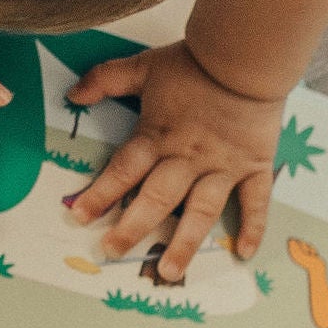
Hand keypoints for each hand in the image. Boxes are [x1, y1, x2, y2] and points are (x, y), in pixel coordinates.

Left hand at [66, 41, 285, 282]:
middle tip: (112, 252)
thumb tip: (72, 94)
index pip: (122, 171)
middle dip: (132, 228)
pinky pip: (255, 202)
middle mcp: (187, 159)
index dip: (99, 194)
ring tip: (168, 272)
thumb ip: (106, 79)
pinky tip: (243, 253)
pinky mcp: (254, 166)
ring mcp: (222, 166)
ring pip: (200, 212)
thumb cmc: (194, 62)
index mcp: (158, 136)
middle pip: (155, 200)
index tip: (78, 216)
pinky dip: (252, 227)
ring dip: (185, 244)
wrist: (246, 56)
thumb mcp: (143, 66)